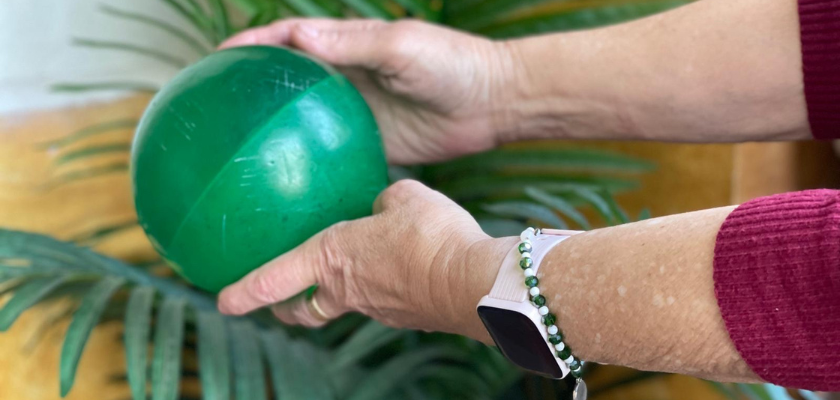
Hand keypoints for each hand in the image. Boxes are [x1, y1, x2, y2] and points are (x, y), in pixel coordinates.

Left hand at [217, 180, 514, 338]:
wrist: (474, 282)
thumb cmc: (432, 235)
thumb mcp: (405, 197)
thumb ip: (385, 200)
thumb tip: (383, 205)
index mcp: (334, 257)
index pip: (277, 280)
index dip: (246, 291)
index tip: (222, 302)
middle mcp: (348, 290)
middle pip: (305, 310)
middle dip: (285, 308)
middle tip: (277, 303)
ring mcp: (378, 308)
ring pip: (346, 305)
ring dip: (340, 293)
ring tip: (350, 275)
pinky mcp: (408, 315)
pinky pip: (386, 299)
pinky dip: (384, 288)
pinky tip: (402, 270)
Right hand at [220, 19, 518, 164]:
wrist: (493, 104)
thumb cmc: (452, 65)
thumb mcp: (403, 47)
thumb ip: (355, 44)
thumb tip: (300, 37)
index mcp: (349, 48)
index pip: (289, 42)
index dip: (252, 47)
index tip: (216, 59)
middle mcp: (348, 79)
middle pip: (290, 85)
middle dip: (254, 94)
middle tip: (216, 112)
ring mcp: (358, 114)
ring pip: (306, 124)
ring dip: (276, 135)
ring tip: (239, 156)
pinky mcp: (374, 145)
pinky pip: (333, 156)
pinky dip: (311, 167)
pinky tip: (289, 187)